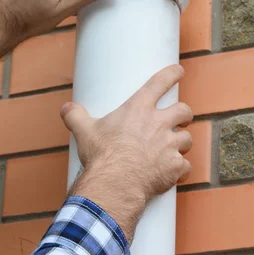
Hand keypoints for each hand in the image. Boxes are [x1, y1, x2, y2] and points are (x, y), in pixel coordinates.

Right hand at [61, 65, 192, 239]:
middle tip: (181, 118)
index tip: (179, 71)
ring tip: (176, 148)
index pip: (160, 83)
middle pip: (183, 110)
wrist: (115, 183)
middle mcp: (159, 123)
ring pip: (187, 139)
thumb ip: (76, 117)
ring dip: (182, 143)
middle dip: (184, 114)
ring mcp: (169, 145)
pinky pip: (185, 166)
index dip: (172, 74)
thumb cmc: (102, 155)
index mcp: (139, 109)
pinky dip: (181, 169)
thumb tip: (66, 108)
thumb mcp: (84, 132)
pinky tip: (175, 173)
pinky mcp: (174, 166)